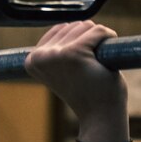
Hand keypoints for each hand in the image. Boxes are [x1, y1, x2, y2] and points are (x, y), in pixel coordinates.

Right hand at [24, 21, 124, 140]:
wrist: (100, 116)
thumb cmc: (86, 92)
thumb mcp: (62, 69)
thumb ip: (56, 50)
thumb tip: (63, 28)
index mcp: (32, 60)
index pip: (59, 30)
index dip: (76, 44)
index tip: (78, 69)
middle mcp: (40, 56)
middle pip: (72, 25)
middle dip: (87, 42)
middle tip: (88, 69)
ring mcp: (56, 54)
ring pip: (85, 26)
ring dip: (97, 42)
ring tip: (95, 66)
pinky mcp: (75, 52)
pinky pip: (99, 31)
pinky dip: (108, 38)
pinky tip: (107, 58)